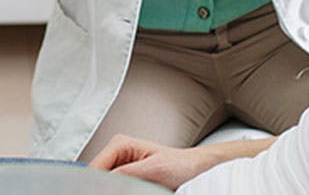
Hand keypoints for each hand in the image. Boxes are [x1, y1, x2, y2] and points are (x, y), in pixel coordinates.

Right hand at [89, 134, 210, 190]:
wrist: (190, 169)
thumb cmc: (177, 165)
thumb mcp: (152, 170)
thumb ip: (124, 175)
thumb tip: (99, 183)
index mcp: (119, 145)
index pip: (92, 171)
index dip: (92, 187)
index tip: (103, 192)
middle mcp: (113, 153)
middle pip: (93, 180)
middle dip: (101, 189)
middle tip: (129, 188)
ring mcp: (115, 166)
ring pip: (99, 186)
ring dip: (109, 190)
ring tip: (133, 188)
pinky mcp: (120, 178)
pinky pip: (108, 188)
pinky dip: (115, 191)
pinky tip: (131, 190)